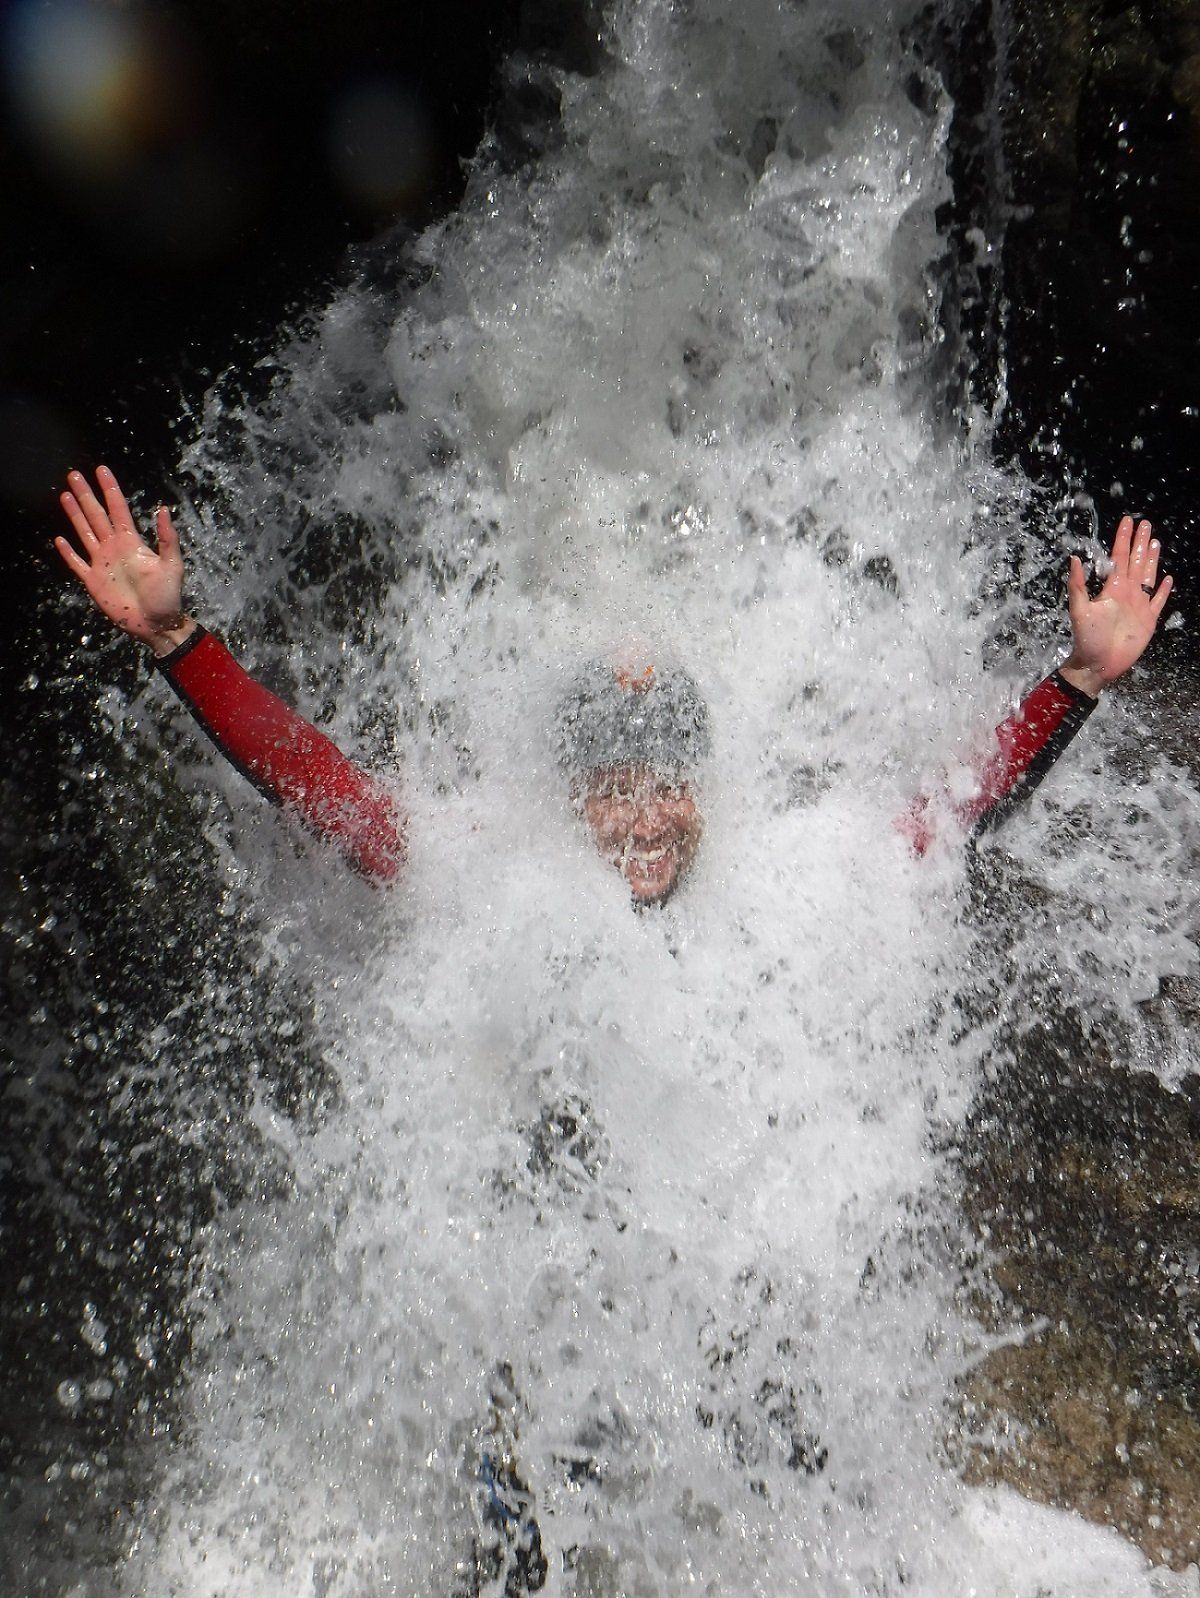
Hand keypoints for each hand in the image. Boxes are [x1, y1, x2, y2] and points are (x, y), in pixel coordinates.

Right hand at [54, 466, 194, 654]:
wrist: (157, 623)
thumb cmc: (167, 596)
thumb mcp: (172, 565)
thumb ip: (168, 538)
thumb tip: (164, 508)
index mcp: (132, 542)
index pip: (118, 509)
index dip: (110, 490)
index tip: (102, 470)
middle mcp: (114, 548)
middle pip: (96, 516)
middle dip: (85, 495)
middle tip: (74, 475)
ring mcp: (101, 563)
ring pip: (85, 533)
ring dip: (75, 515)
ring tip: (65, 495)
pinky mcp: (92, 581)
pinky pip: (77, 563)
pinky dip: (68, 552)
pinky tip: (60, 539)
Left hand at [1058, 515, 1172, 697]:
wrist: (1098, 663)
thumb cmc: (1087, 638)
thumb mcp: (1079, 609)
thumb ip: (1077, 585)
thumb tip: (1074, 558)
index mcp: (1111, 588)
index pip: (1119, 557)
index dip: (1123, 538)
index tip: (1128, 521)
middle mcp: (1126, 592)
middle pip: (1136, 561)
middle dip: (1140, 542)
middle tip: (1146, 524)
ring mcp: (1138, 605)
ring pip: (1148, 575)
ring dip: (1152, 559)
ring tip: (1156, 542)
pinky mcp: (1148, 619)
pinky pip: (1158, 601)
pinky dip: (1164, 590)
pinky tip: (1167, 579)